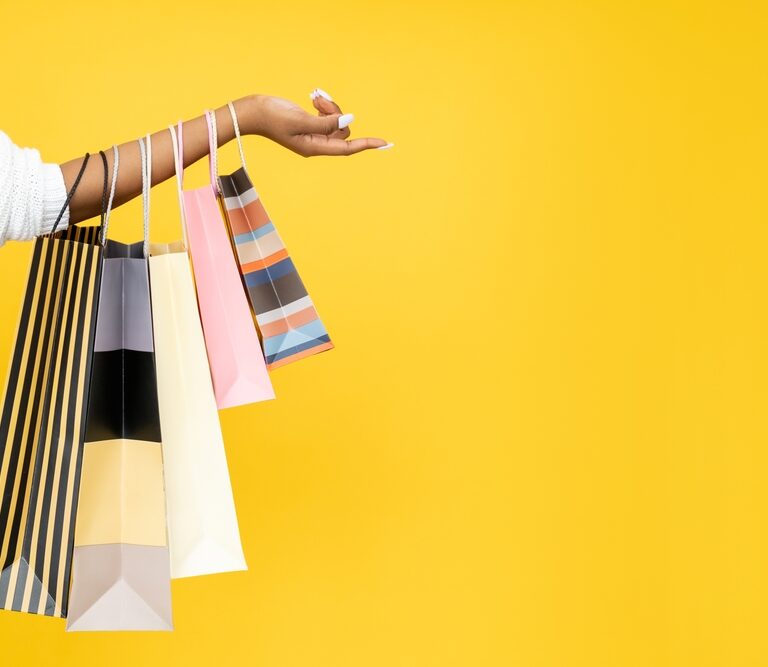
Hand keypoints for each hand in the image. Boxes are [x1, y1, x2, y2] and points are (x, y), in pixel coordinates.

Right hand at [241, 90, 393, 156]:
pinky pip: (327, 116)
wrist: (251, 111)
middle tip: (318, 100)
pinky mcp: (308, 125)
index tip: (385, 143)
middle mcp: (316, 144)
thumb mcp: (300, 119)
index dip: (367, 145)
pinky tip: (313, 97)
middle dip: (336, 112)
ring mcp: (313, 135)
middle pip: (342, 129)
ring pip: (336, 121)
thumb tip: (349, 120)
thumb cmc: (272, 117)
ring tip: (314, 96)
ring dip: (329, 106)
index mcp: (315, 148)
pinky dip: (323, 105)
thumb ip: (326, 122)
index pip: (347, 147)